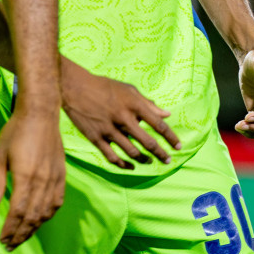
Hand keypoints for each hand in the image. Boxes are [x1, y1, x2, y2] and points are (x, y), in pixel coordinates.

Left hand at [0, 107, 65, 249]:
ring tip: (23, 237)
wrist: (41, 114)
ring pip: (46, 211)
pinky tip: (41, 219)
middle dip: (21, 233)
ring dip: (35, 227)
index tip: (2, 239)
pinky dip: (49, 214)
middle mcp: (43, 180)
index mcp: (25, 176)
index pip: (18, 211)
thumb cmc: (15, 132)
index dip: (10, 228)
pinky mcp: (62, 174)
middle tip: (10, 245)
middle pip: (33, 216)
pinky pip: (58, 201)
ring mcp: (55, 178)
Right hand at [62, 61, 180, 168]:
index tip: (178, 147)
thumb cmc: (105, 87)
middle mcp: (123, 118)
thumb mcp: (129, 90)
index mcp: (134, 105)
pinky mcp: (96, 138)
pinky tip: (130, 166)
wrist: (75, 88)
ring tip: (150, 162)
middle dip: (161, 153)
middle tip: (168, 160)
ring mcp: (109, 130)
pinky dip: (123, 164)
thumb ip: (148, 104)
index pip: (158, 124)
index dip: (171, 137)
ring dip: (143, 160)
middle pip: (147, 142)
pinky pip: (112, 157)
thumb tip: (167, 114)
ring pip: (131, 152)